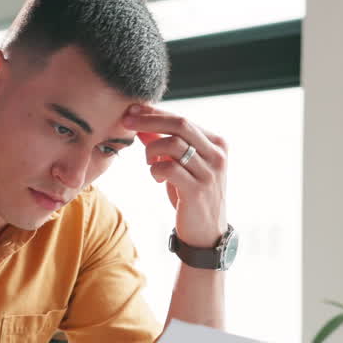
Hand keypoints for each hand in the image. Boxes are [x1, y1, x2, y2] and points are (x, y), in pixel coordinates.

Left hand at [125, 104, 228, 247]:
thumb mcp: (180, 165)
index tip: (132, 110)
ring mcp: (210, 172)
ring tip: (149, 162)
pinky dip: (155, 169)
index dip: (155, 112)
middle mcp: (217, 154)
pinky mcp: (198, 190)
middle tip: (126, 121)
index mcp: (217, 143)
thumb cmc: (190, 195)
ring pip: (174, 144)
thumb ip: (164, 144)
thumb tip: (140, 123)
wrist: (205, 233)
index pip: (183, 119)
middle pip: (180, 124)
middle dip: (149, 120)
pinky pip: (169, 168)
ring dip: (151, 150)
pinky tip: (156, 177)